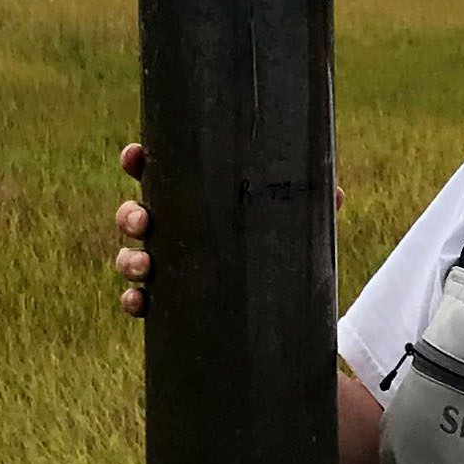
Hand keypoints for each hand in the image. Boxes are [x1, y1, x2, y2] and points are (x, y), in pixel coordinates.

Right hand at [109, 143, 337, 318]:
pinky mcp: (169, 301)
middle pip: (136, 213)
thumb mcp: (294, 226)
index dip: (139, 161)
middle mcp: (176, 229)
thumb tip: (335, 194)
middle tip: (142, 219)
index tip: (135, 156)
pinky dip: (133, 300)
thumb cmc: (278, 249)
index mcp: (198, 199)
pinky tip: (140, 302)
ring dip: (128, 257)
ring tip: (145, 264)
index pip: (160, 171)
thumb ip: (310, 206)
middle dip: (130, 213)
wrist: (280, 307)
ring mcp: (168, 265)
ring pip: (131, 256)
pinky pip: (139, 300)